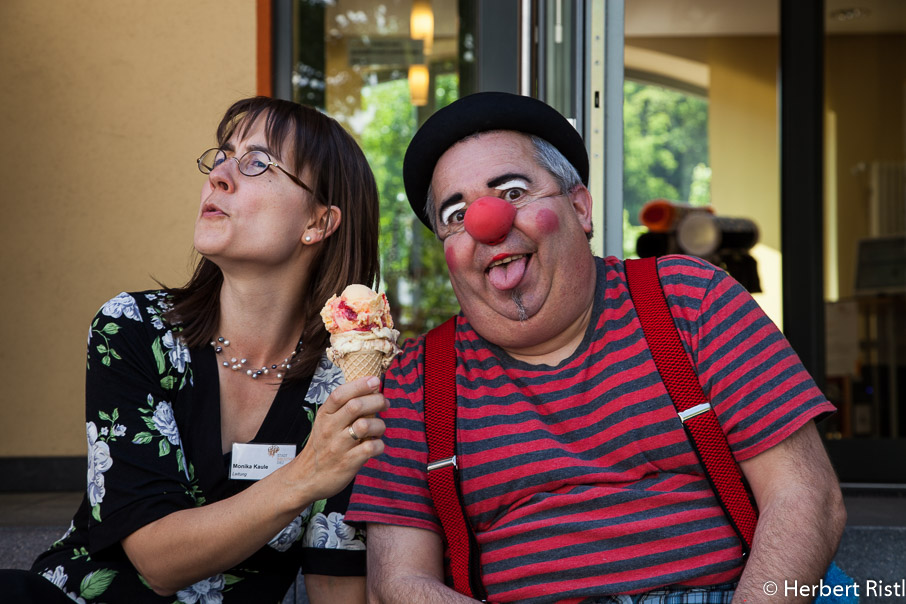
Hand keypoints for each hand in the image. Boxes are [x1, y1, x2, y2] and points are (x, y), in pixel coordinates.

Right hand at [288, 376, 387, 501]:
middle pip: (356, 406)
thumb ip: (343, 408)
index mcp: (324, 416)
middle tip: (385, 404)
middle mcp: (329, 429)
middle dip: (377, 401)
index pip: (340, 394)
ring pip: (365, 426)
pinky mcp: (347, 463)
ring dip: (380, 425)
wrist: (305, 479)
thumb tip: (372, 389)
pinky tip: (376, 445)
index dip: (360, 384)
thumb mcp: (325, 423)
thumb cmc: (322, 446)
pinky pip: (371, 448)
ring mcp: (338, 446)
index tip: (375, 381)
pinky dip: (379, 444)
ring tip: (379, 429)